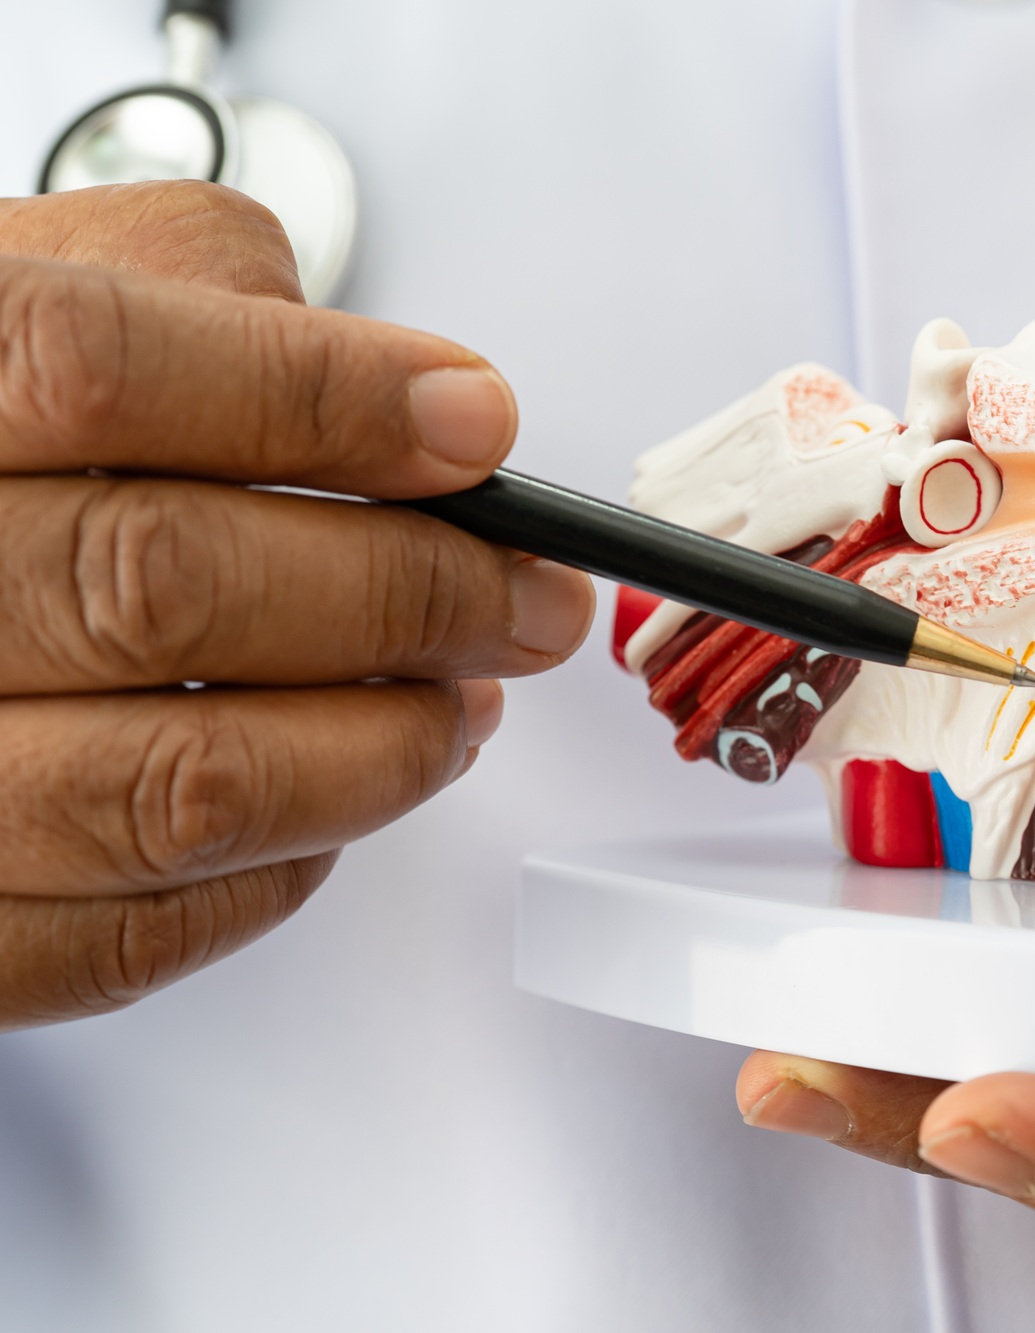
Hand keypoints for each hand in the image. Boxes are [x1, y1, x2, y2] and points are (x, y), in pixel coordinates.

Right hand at [0, 184, 593, 1028]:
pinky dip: (286, 865)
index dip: (324, 398)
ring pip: (179, 788)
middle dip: (409, 592)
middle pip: (161, 588)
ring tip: (459, 697)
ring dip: (380, 746)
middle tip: (525, 595)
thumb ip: (201, 292)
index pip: (101, 371)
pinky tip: (336, 785)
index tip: (474, 430)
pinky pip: (134, 934)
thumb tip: (416, 402)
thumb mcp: (42, 281)